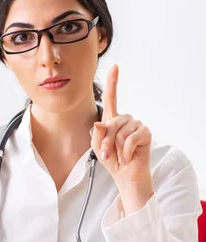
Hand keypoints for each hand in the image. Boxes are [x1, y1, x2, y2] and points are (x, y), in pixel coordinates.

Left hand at [91, 64, 151, 186]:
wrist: (125, 175)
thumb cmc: (112, 160)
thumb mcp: (97, 148)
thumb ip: (96, 135)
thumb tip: (99, 124)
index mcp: (112, 120)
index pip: (111, 98)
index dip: (112, 82)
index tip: (114, 67)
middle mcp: (125, 119)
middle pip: (113, 121)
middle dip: (106, 140)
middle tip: (106, 153)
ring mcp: (136, 125)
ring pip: (121, 131)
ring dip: (116, 146)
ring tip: (119, 155)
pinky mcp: (145, 133)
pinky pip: (132, 138)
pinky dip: (126, 150)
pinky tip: (128, 157)